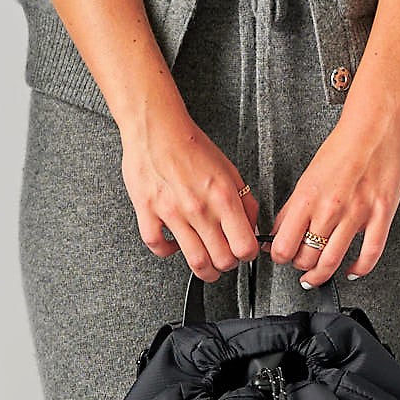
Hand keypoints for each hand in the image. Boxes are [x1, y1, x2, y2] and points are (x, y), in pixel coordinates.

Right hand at [121, 103, 259, 278]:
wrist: (157, 129)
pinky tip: (174, 246)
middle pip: (222, 260)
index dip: (247, 254)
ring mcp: (172, 212)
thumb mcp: (229, 170)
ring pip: (195, 261)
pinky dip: (168, 252)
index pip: (244, 245)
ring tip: (206, 267)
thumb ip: (244, 201)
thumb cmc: (191, 146)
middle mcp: (199, 208)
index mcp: (223, 196)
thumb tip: (251, 226)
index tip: (244, 252)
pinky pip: (158, 246)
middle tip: (225, 260)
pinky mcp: (148, 212)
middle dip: (227, 265)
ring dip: (205, 270)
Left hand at [268, 113, 399, 286]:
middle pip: (307, 257)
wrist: (374, 130)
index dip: (279, 257)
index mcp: (307, 198)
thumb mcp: (307, 178)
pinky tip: (351, 271)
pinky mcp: (381, 215)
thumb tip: (279, 232)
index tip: (281, 257)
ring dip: (321, 275)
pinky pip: (370, 253)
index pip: (284, 245)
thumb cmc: (342, 149)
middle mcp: (330, 208)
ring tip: (317, 276)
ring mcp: (357, 214)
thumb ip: (293, 208)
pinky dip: (359, 269)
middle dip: (300, 266)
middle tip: (301, 264)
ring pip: (332, 261)